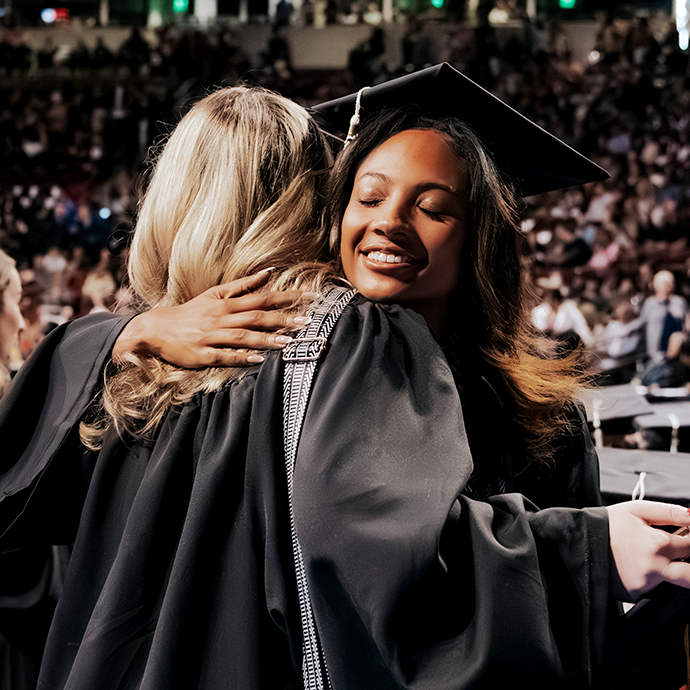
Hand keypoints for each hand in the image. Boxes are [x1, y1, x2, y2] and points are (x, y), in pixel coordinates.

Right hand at [113, 270, 315, 367]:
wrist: (156, 328)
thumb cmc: (190, 312)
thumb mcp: (215, 294)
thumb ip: (243, 285)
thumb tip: (269, 273)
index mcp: (226, 303)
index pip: (262, 297)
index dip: (286, 297)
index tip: (309, 298)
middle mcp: (221, 318)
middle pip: (256, 316)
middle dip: (282, 318)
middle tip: (307, 321)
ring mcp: (211, 337)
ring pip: (242, 336)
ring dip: (266, 339)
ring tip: (288, 342)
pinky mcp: (202, 354)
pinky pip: (224, 355)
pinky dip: (240, 356)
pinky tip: (258, 359)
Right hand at [607, 500, 689, 600]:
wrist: (580, 542)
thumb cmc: (607, 525)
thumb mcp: (636, 509)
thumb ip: (669, 512)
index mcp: (658, 543)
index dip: (689, 539)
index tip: (683, 537)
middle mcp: (656, 567)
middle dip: (687, 563)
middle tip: (672, 553)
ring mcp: (646, 584)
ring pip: (673, 581)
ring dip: (669, 570)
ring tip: (648, 556)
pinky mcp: (636, 594)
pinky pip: (652, 588)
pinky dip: (649, 578)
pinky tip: (634, 566)